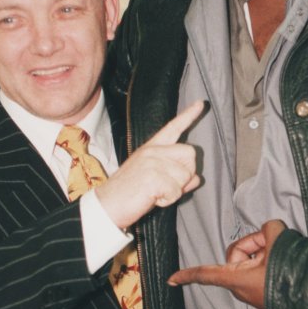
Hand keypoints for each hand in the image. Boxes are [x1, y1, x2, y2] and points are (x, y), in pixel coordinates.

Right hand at [96, 101, 204, 228]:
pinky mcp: (153, 178)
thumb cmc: (129, 194)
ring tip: (155, 193)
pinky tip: (153, 199)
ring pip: (186, 175)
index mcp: (151, 148)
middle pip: (190, 154)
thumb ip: (176, 176)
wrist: (106, 205)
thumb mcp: (154, 180)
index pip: (173, 128)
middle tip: (167, 185)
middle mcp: (153, 151)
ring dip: (175, 191)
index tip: (200, 103)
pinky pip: (177, 191)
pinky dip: (168, 200)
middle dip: (186, 173)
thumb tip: (196, 178)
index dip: (188, 116)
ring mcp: (153, 163)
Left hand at [168, 219, 285, 308]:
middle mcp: (240, 287)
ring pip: (253, 259)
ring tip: (284, 258)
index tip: (170, 280)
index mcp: (236, 278)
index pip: (205, 273)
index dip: (187, 274)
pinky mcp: (266, 291)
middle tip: (272, 246)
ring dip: (266, 252)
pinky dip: (272, 261)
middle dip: (254, 244)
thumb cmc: (290, 276)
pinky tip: (287, 263)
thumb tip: (269, 231)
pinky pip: (263, 268)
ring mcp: (253, 290)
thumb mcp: (278, 240)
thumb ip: (268, 228)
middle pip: (237, 253)